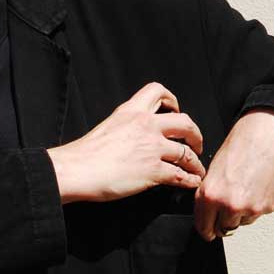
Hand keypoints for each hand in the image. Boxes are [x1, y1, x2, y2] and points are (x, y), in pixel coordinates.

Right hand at [47, 82, 204, 203]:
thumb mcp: (109, 125)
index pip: (158, 91)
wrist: (76, 169)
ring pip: (186, 152)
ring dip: (195, 162)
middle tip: (195, 143)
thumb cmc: (85, 153)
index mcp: (131, 111)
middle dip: (195, 133)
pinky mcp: (153, 170)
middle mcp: (145, 125)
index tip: (176, 110)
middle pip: (185, 122)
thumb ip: (127, 124)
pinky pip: (180, 174)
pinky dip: (189, 179)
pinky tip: (191, 182)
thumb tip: (136, 135)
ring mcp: (151, 147)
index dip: (172, 100)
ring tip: (197, 168)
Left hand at [194, 107, 273, 241]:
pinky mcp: (268, 207)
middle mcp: (229, 204)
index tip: (208, 231)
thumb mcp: (215, 167)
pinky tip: (259, 186)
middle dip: (224, 220)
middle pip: (223, 229)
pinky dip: (258, 204)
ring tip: (247, 187)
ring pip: (242, 222)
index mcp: (211, 193)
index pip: (203, 226)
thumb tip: (209, 207)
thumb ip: (211, 192)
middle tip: (230, 205)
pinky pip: (258, 214)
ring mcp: (250, 208)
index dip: (205, 229)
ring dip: (243, 212)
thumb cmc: (245, 144)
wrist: (271, 135)